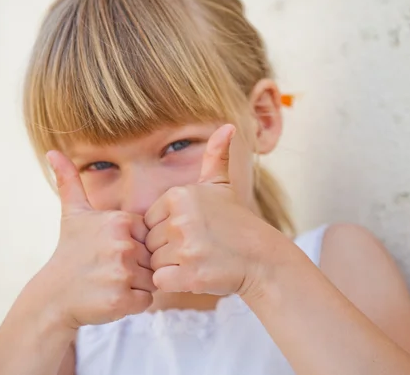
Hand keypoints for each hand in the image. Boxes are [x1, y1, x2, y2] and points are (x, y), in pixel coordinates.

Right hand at [38, 151, 155, 328]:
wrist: (53, 296)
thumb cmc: (70, 253)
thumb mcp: (72, 214)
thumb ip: (70, 181)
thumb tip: (52, 151)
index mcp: (121, 221)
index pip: (150, 235)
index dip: (135, 245)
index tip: (112, 250)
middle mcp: (124, 245)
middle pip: (153, 257)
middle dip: (137, 266)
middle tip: (110, 269)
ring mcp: (123, 273)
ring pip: (152, 279)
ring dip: (136, 285)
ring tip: (111, 281)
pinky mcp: (122, 300)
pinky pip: (146, 301)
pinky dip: (134, 303)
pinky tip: (112, 296)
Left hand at [144, 124, 278, 295]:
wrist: (261, 258)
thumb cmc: (237, 223)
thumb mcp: (223, 186)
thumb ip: (216, 156)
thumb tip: (228, 126)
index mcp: (179, 195)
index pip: (149, 220)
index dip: (166, 230)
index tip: (192, 231)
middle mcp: (180, 219)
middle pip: (149, 242)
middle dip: (168, 250)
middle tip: (196, 248)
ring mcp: (186, 248)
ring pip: (154, 263)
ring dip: (173, 267)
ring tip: (198, 260)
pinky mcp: (190, 275)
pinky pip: (161, 282)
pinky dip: (175, 282)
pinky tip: (195, 274)